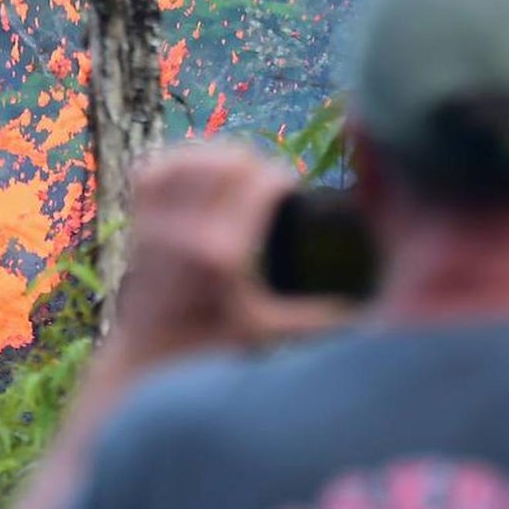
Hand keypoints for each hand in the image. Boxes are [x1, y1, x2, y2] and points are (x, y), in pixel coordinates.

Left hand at [106, 142, 354, 369]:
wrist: (151, 352)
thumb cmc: (214, 344)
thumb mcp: (270, 331)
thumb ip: (319, 318)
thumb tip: (371, 309)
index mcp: (222, 252)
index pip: (263, 181)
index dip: (284, 179)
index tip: (292, 194)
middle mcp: (185, 230)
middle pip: (232, 160)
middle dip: (257, 166)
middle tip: (268, 187)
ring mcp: (157, 220)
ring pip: (195, 156)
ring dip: (221, 160)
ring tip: (239, 178)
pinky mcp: (138, 216)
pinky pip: (158, 167)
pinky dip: (179, 162)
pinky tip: (200, 172)